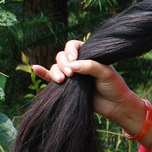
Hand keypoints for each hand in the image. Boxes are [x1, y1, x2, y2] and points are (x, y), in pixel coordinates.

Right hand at [32, 40, 148, 134]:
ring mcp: (72, 75)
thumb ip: (91, 67)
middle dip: (63, 64)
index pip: (74, 46)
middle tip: (71, 75)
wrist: (115, 105)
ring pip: (56, 67)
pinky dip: (43, 73)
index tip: (74, 61)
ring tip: (62, 80)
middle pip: (62, 56)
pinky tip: (35, 68)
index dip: (70, 51)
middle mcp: (79, 63)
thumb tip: (72, 65)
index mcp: (89, 56)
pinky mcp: (66, 86)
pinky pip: (50, 78)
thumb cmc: (114, 87)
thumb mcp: (106, 74)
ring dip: (55, 71)